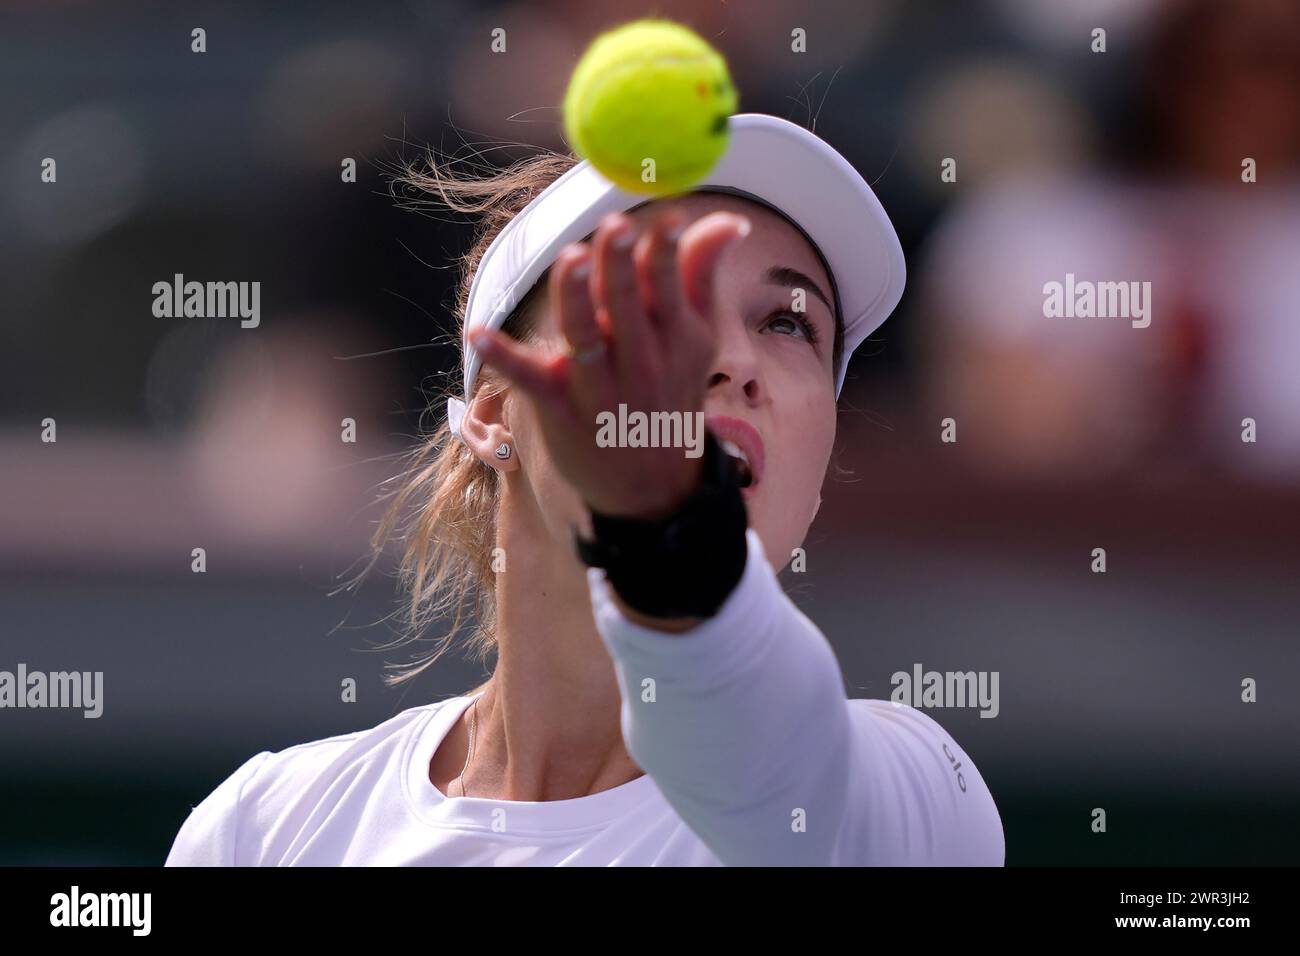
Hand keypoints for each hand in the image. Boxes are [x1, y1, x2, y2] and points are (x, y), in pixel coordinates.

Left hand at [469, 207, 750, 519]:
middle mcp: (639, 360)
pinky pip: (529, 379)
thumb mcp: (697, 339)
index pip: (669, 286)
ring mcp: (598, 386)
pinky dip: (503, 357)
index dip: (666, 249)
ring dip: (574, 297)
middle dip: (620, 264)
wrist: (653, 486)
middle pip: (626, 304)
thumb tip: (728, 220)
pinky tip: (478, 334)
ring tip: (570, 260)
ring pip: (583, 335)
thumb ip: (701, 274)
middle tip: (615, 226)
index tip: (664, 216)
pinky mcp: (559, 407)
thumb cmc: (669, 393)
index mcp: (675, 337)